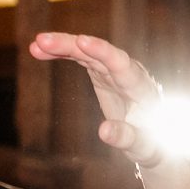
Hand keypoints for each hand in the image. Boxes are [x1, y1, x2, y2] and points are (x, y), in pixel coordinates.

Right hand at [28, 32, 162, 166]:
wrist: (153, 136)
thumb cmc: (150, 142)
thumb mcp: (142, 147)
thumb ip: (126, 138)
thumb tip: (103, 132)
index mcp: (142, 88)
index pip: (123, 65)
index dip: (103, 52)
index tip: (82, 41)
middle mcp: (128, 72)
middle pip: (99, 54)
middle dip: (72, 45)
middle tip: (43, 41)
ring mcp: (114, 69)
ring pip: (86, 51)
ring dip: (62, 46)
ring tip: (36, 45)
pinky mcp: (102, 70)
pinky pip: (80, 57)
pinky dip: (61, 53)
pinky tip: (38, 51)